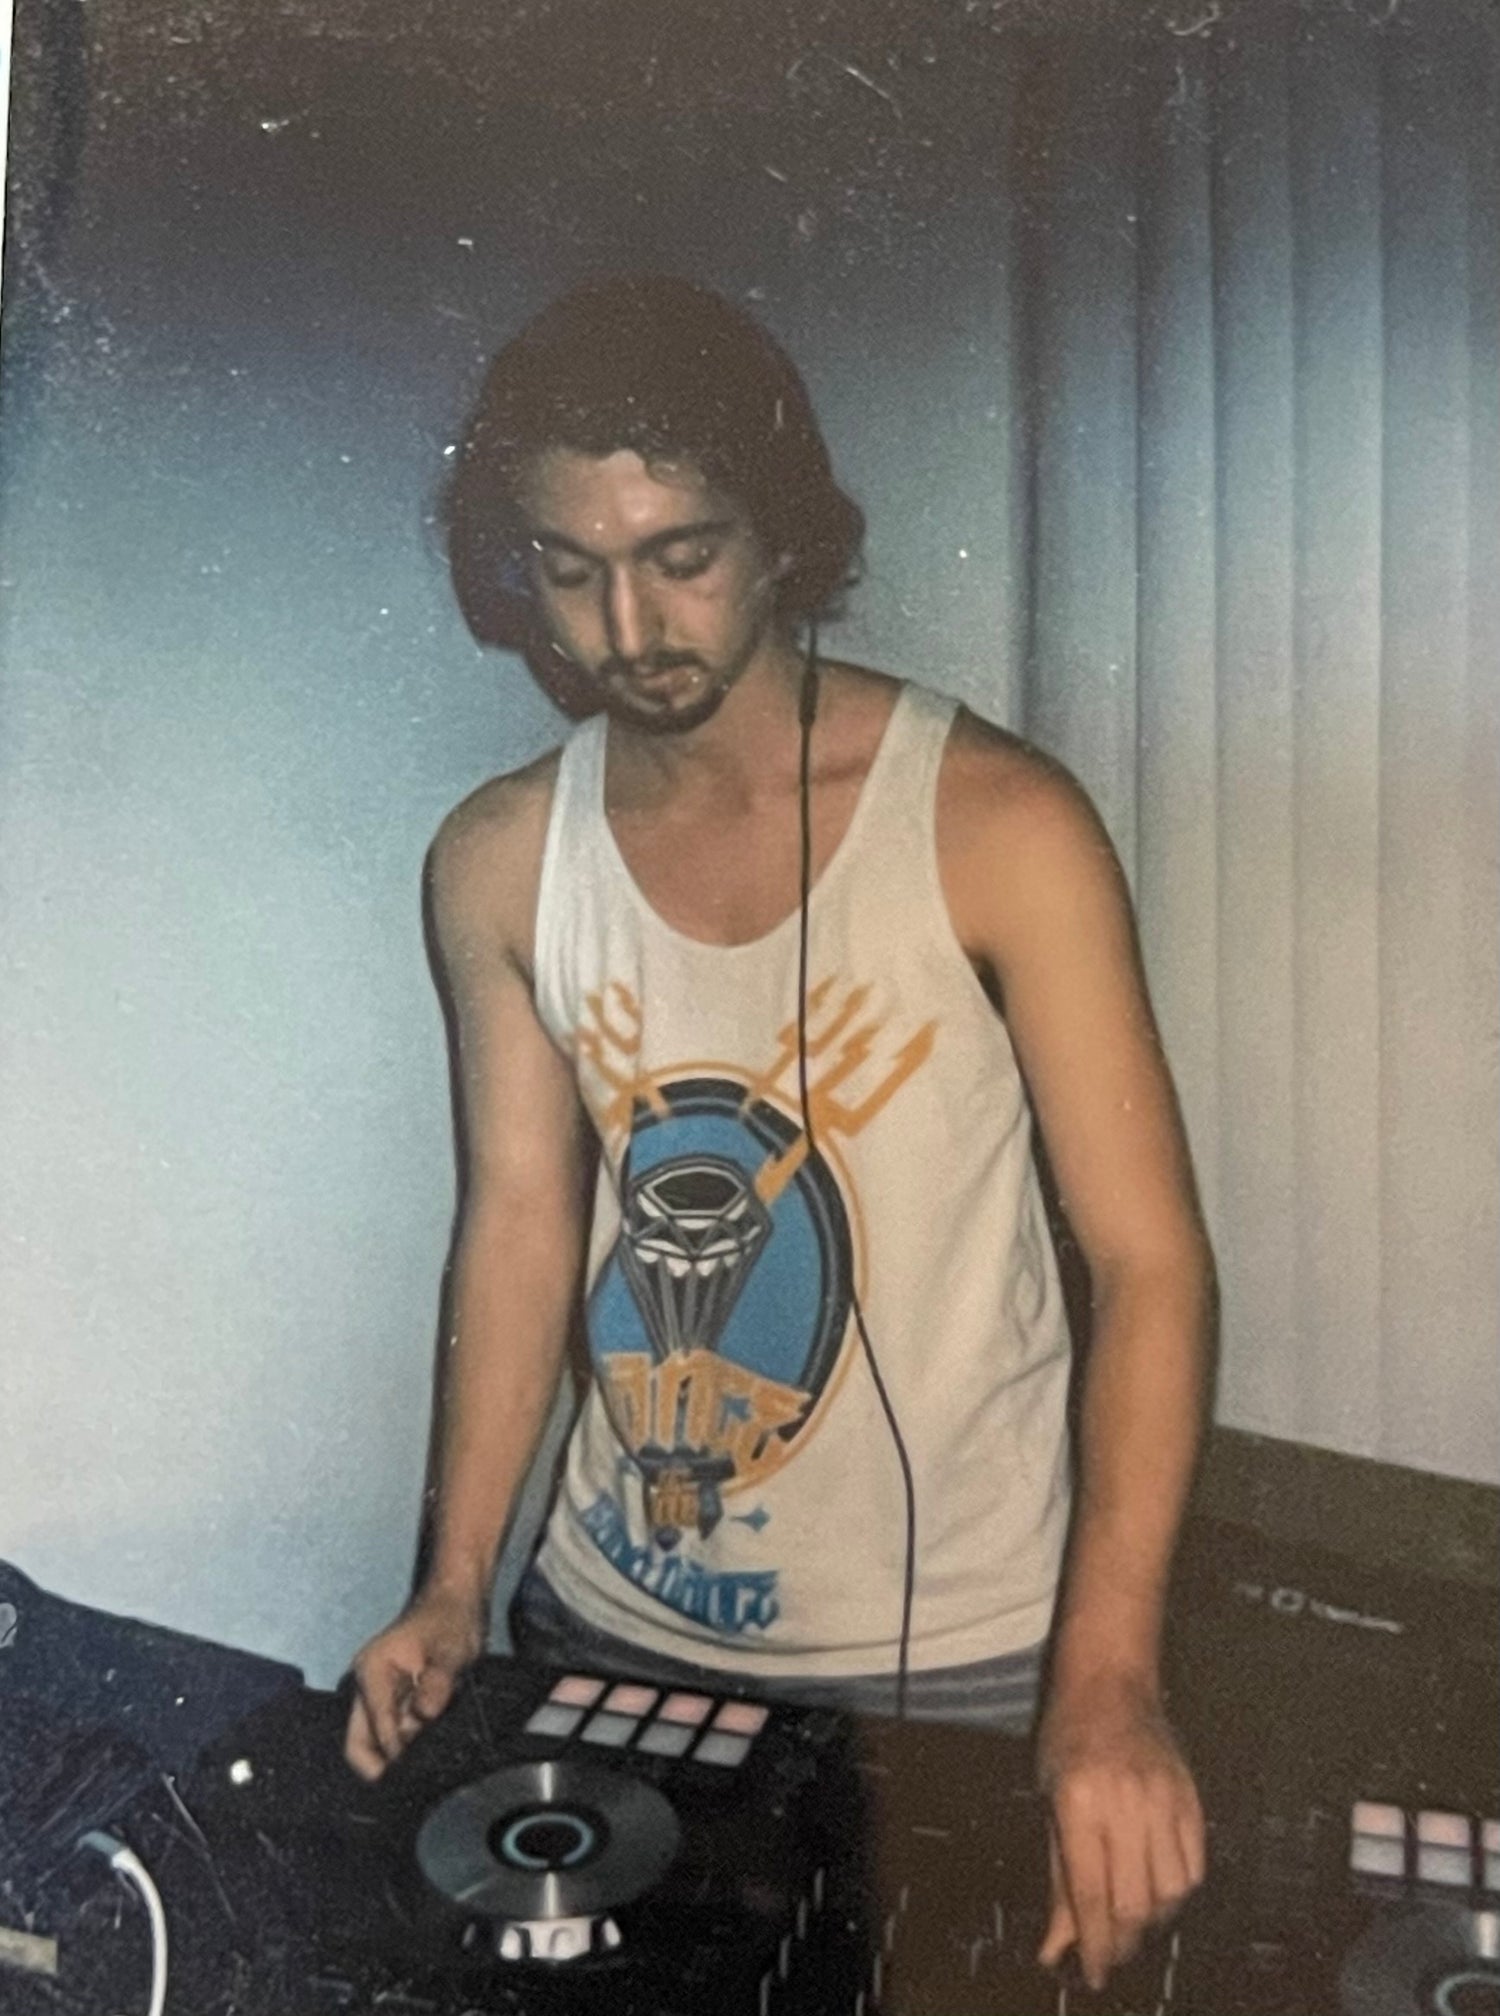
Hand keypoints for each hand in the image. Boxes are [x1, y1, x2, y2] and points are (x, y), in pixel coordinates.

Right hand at [344, 1584, 487, 1780]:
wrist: (457, 1603)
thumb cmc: (452, 1620)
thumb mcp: (452, 1649)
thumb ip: (439, 1680)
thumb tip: (425, 1714)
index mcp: (372, 1672)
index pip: (375, 1727)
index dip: (396, 1753)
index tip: (421, 1769)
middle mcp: (366, 1686)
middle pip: (359, 1743)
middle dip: (384, 1766)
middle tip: (418, 1777)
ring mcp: (378, 1696)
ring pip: (376, 1742)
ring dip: (400, 1755)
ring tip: (430, 1758)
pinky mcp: (392, 1702)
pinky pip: (392, 1733)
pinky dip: (408, 1745)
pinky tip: (432, 1747)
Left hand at [1035, 1669, 1204, 1990]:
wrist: (1111, 1682)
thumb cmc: (1069, 1739)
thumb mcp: (1049, 1803)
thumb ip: (1058, 1879)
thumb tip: (1055, 1947)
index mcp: (1080, 1802)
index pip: (1092, 1894)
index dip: (1094, 1945)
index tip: (1092, 1975)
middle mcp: (1126, 1803)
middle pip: (1137, 1902)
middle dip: (1124, 1941)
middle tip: (1112, 1953)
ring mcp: (1165, 1799)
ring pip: (1172, 1893)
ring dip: (1154, 1921)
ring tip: (1134, 1923)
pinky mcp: (1192, 1798)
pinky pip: (1195, 1867)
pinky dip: (1178, 1892)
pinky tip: (1159, 1892)